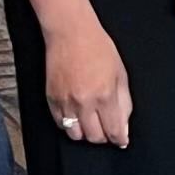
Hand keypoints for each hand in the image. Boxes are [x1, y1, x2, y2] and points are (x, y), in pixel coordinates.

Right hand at [44, 21, 131, 146]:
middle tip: (108, 129)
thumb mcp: (121, 74)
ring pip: (75, 134)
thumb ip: (124, 102)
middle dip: (104, 137)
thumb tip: (124, 125)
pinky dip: (70, 125)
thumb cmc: (99, 49)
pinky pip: (60, 124)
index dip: (119, 139)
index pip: (113, 130)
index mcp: (105, 95)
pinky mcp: (51, 99)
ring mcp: (65, 102)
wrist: (71, 34)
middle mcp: (84, 102)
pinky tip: (78, 117)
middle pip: (94, 137)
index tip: (121, 141)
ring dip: (86, 133)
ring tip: (92, 123)